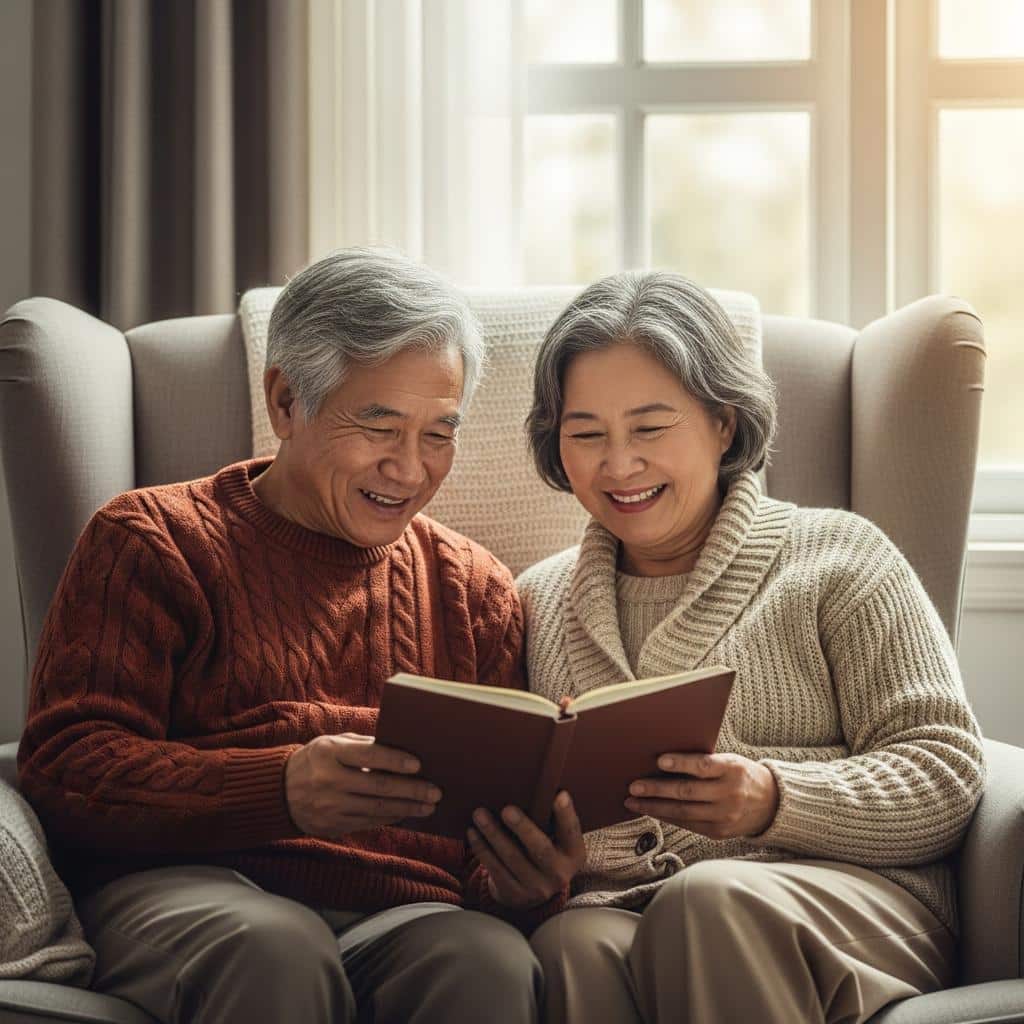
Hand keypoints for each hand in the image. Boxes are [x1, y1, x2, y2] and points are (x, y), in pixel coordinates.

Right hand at [285, 733, 440, 838]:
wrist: (279, 791)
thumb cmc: (317, 759)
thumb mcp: (333, 744)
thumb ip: (364, 745)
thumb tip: (401, 748)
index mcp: (329, 753)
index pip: (368, 756)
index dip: (395, 760)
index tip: (419, 764)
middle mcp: (329, 781)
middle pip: (378, 787)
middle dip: (411, 790)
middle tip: (435, 792)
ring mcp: (330, 807)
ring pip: (376, 809)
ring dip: (407, 808)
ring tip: (429, 806)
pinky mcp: (331, 826)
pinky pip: (368, 823)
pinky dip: (390, 818)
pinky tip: (406, 813)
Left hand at [467, 791, 584, 909]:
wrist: (532, 892)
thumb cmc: (543, 848)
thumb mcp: (555, 839)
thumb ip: (549, 819)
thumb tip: (535, 785)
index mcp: (573, 854)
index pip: (571, 831)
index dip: (566, 814)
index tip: (559, 795)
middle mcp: (559, 873)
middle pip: (540, 848)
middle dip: (522, 827)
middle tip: (507, 809)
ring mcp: (536, 888)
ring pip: (512, 858)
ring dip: (493, 834)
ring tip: (479, 814)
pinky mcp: (514, 894)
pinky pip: (495, 869)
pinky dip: (482, 849)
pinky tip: (473, 832)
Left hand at [624, 752, 778, 839]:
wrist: (772, 803)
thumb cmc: (740, 774)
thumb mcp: (730, 761)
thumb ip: (705, 762)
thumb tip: (664, 761)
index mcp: (732, 769)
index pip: (704, 766)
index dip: (681, 763)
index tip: (659, 760)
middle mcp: (729, 794)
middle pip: (687, 792)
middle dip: (656, 790)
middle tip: (633, 787)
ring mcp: (724, 816)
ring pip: (683, 812)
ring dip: (654, 807)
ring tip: (633, 802)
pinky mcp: (719, 832)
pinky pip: (688, 824)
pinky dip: (668, 817)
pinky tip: (652, 811)